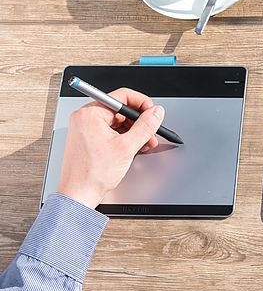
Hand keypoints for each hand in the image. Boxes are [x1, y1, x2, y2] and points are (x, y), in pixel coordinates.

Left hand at [56, 88, 164, 208]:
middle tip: (151, 132)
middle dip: (140, 122)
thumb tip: (156, 112)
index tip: (153, 113)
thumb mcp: (127, 147)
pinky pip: (112, 131)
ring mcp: (86, 128)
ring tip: (145, 143)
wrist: (79, 195)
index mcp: (90, 114)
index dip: (142, 104)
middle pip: (121, 110)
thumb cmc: (92, 174)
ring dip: (135, 131)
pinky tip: (135, 147)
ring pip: (118, 121)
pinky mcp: (89, 138)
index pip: (122, 95)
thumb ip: (146, 125)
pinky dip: (125, 137)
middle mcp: (85, 118)